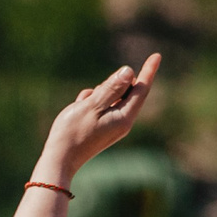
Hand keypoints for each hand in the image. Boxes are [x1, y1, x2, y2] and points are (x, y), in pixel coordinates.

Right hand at [37, 52, 161, 181]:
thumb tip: (129, 72)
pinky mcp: (102, 127)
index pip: (141, 90)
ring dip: (98, 93)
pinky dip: (91, 102)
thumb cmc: (73, 133)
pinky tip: (78, 110)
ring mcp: (112, 125)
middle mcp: (122, 122)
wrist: (59, 160)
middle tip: (92, 94)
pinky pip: (102, 106)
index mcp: (124, 117)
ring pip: (111, 97)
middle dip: (111, 84)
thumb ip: (111, 88)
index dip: (148, 71)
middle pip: (125, 92)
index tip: (157, 55)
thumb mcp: (91, 106)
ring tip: (81, 106)